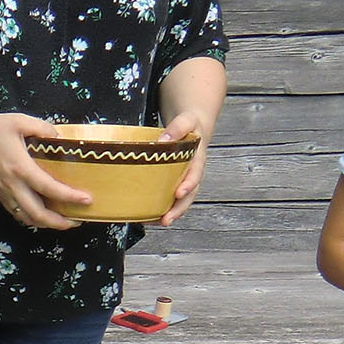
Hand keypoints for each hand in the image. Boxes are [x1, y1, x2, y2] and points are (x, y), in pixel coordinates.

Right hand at [0, 114, 90, 229]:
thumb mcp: (19, 121)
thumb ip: (43, 128)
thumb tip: (60, 137)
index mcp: (20, 168)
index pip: (49, 188)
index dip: (69, 197)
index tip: (87, 200)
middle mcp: (12, 186)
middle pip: (38, 214)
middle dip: (60, 222)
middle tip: (78, 220)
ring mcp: (4, 193)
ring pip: (27, 218)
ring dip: (46, 224)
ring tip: (64, 222)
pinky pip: (18, 214)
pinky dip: (32, 219)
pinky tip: (42, 215)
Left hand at [157, 110, 209, 225]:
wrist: (191, 127)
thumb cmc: (189, 124)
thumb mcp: (186, 120)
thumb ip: (178, 127)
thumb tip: (162, 140)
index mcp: (197, 159)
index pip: (195, 175)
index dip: (188, 185)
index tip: (179, 193)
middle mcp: (191, 173)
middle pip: (188, 196)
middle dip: (178, 210)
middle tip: (166, 220)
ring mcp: (183, 180)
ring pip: (179, 202)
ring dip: (168, 214)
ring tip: (154, 223)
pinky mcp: (173, 183)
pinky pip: (168, 198)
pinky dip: (159, 209)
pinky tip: (146, 217)